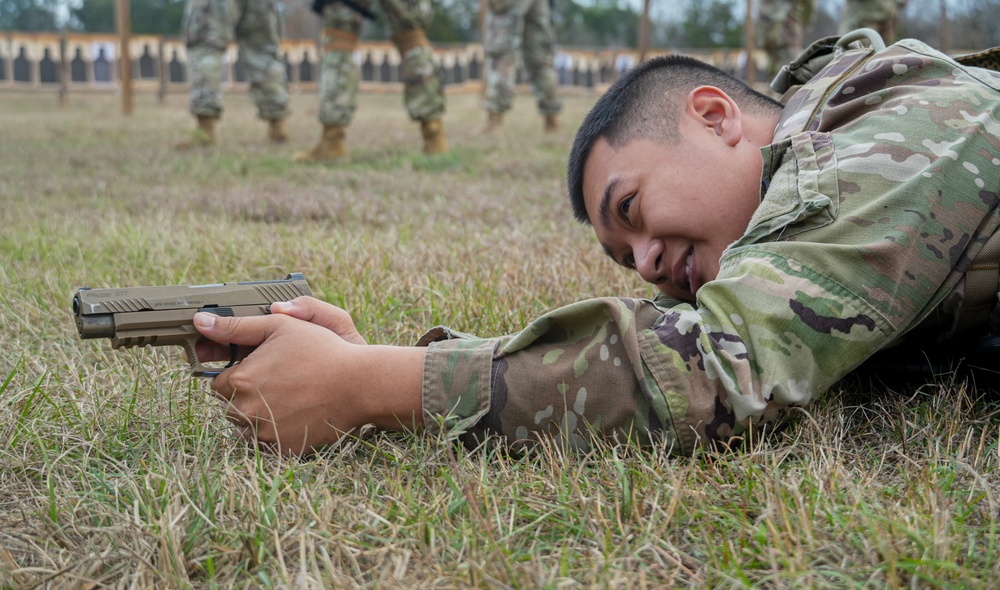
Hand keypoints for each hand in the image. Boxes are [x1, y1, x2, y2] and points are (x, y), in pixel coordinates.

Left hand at [193, 305, 424, 455]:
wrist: (358, 384)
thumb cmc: (321, 350)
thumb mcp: (278, 327)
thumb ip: (236, 326)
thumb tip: (200, 321)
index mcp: (241, 381)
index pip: (219, 383)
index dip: (240, 375)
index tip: (263, 369)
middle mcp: (247, 411)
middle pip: (231, 406)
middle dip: (248, 395)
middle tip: (280, 382)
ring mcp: (264, 434)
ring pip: (247, 427)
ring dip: (260, 415)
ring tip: (289, 398)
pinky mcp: (282, 450)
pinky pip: (267, 444)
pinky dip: (277, 432)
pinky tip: (297, 414)